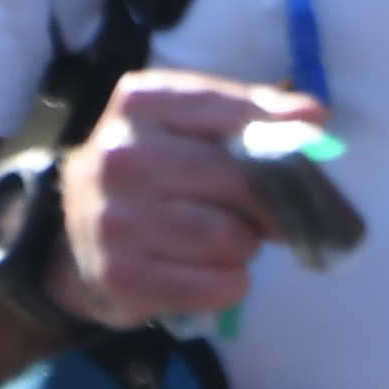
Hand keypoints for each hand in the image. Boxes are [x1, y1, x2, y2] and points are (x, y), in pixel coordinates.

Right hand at [57, 76, 322, 325]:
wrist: (74, 236)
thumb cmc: (152, 175)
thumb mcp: (188, 126)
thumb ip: (251, 115)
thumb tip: (314, 117)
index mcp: (141, 103)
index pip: (236, 113)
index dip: (281, 138)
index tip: (306, 154)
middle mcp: (122, 156)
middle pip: (239, 180)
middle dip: (267, 205)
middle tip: (269, 217)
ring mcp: (117, 219)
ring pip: (232, 238)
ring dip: (245, 247)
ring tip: (224, 242)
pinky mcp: (122, 276)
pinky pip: (217, 285)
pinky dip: (230, 284)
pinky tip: (210, 274)